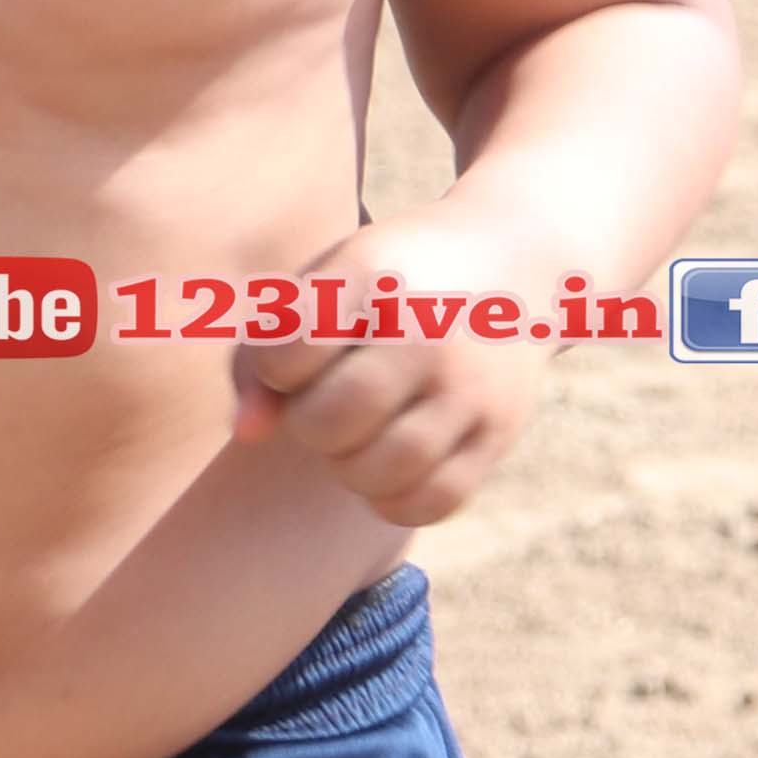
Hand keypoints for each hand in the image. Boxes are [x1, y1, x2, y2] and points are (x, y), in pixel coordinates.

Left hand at [227, 217, 550, 528]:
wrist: (510, 257)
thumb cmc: (388, 281)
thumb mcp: (325, 286)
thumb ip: (263, 354)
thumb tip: (247, 435)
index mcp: (372, 274)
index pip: (286, 357)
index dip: (275, 369)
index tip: (301, 354)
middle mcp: (429, 328)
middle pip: (335, 420)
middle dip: (310, 426)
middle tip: (327, 405)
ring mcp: (472, 383)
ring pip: (386, 469)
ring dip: (349, 469)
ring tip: (356, 439)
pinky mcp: (502, 428)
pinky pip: (435, 500)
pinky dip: (394, 500)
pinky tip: (388, 468)